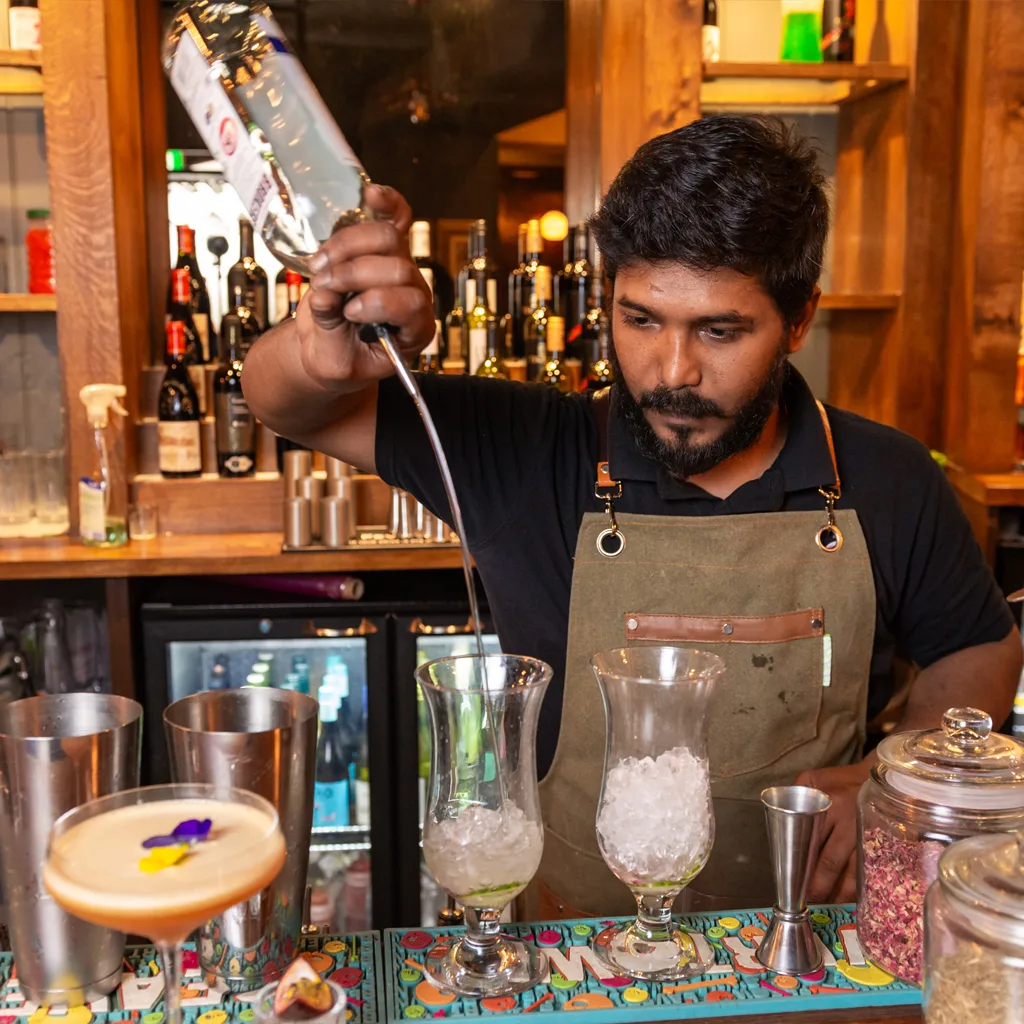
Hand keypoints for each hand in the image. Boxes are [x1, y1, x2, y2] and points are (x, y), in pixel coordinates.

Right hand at [298, 184, 434, 388]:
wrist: (330, 349)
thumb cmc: (339, 360)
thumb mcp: (334, 361)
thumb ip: (331, 331)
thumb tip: (324, 295)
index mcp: (415, 330)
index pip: (411, 305)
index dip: (379, 303)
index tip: (350, 313)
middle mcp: (414, 294)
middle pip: (396, 267)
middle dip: (354, 274)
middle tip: (323, 286)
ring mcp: (401, 267)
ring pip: (386, 239)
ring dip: (347, 246)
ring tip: (319, 265)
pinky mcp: (384, 249)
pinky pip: (396, 217)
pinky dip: (386, 202)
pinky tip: (370, 193)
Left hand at [795, 758, 873, 902]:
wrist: (879, 779)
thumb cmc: (841, 782)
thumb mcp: (813, 779)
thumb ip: (794, 794)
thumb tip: (779, 820)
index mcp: (829, 805)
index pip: (811, 840)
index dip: (801, 863)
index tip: (793, 881)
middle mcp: (850, 822)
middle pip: (831, 862)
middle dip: (819, 885)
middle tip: (809, 900)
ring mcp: (869, 836)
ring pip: (853, 873)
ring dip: (840, 893)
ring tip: (829, 905)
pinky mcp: (884, 845)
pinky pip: (871, 872)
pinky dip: (862, 887)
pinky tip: (854, 900)